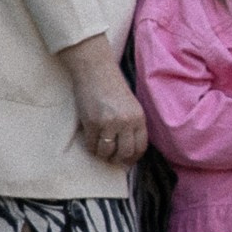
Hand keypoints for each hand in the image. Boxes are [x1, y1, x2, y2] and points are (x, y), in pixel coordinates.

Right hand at [60, 32, 148, 168]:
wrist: (96, 71)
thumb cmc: (113, 86)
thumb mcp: (131, 105)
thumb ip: (132, 124)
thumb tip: (128, 146)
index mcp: (139, 117)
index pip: (140, 146)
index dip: (134, 157)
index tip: (127, 160)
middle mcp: (126, 122)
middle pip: (125, 153)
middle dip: (118, 159)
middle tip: (112, 157)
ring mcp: (109, 123)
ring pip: (107, 152)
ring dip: (103, 155)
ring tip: (100, 150)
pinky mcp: (92, 123)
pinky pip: (92, 145)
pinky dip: (91, 147)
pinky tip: (91, 142)